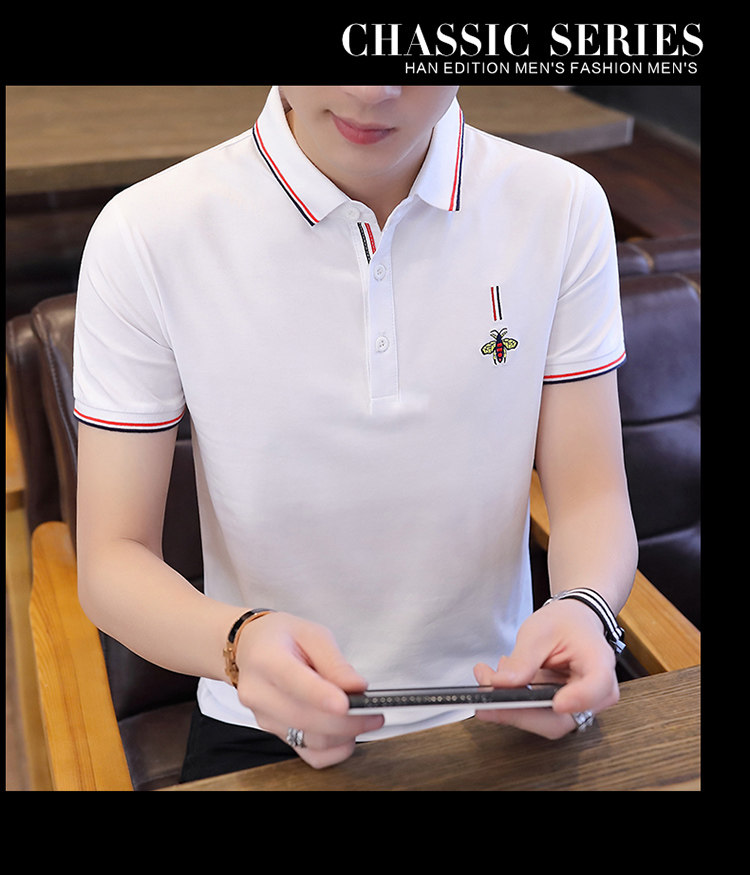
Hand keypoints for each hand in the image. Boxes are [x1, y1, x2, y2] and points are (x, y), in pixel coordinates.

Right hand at [233, 612, 383, 767]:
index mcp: (267, 659)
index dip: (321, 696)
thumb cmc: (282, 637)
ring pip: (310, 740)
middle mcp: (259, 693)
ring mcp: (264, 717)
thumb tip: (357, 687)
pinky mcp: (274, 733)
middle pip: (305, 718)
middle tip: (374, 713)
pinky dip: (334, 750)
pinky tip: (347, 734)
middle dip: (347, 720)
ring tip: (364, 719)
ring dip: (344, 735)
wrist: (251, 649)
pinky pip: (308, 754)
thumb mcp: (312, 633)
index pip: (293, 682)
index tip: (347, 703)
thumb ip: (334, 661)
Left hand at [473, 598, 619, 737]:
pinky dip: (514, 703)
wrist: (571, 622)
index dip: (577, 699)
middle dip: (518, 710)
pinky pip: (537, 716)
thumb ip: (523, 659)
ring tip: (486, 676)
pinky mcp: (563, 711)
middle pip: (561, 718)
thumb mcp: (539, 631)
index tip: (556, 703)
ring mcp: (579, 706)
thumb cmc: (563, 623)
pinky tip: (498, 681)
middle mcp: (595, 693)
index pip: (597, 687)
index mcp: (599, 664)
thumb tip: (502, 684)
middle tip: (486, 692)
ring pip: (544, 722)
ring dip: (510, 706)